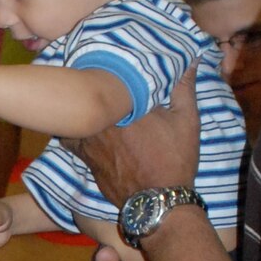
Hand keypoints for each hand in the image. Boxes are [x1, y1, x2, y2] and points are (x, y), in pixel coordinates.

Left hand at [77, 66, 200, 207]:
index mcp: (128, 103)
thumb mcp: (187, 121)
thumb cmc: (175, 160)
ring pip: (75, 112)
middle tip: (96, 72)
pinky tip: (81, 125)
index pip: (113, 73)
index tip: (114, 58)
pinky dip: (74, 129)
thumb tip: (191, 58)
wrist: (158, 202)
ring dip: (79, 104)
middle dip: (91, 80)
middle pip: (88, 90)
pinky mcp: (84, 156)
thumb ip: (184, 87)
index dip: (112, 64)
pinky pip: (69, 136)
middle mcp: (103, 118)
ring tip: (84, 97)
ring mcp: (90, 138)